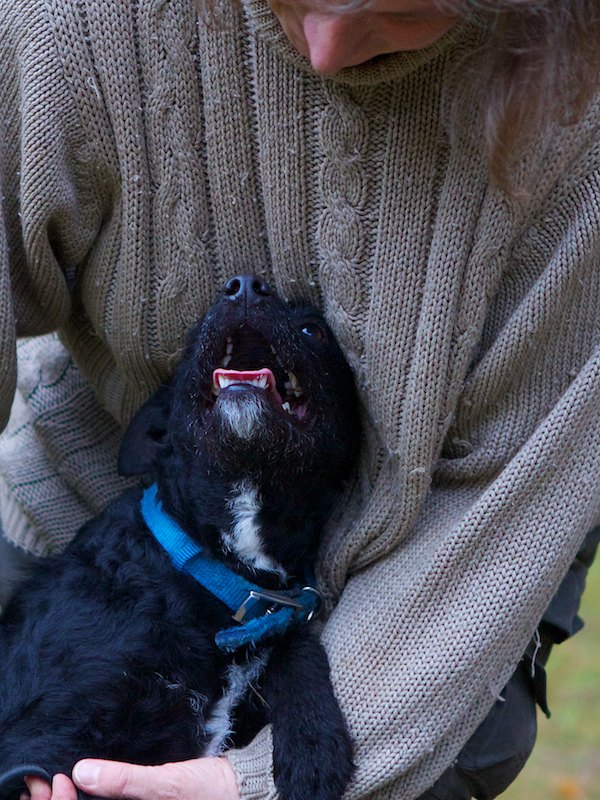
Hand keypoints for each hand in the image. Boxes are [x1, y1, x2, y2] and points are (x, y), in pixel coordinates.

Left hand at [24, 758, 239, 799]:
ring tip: (66, 781)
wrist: (239, 789)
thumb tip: (83, 771)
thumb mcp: (166, 784)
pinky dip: (97, 797)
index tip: (60, 781)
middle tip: (51, 780)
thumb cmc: (208, 791)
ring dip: (79, 799)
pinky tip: (91, 784)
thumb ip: (125, 781)